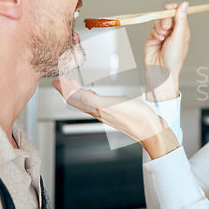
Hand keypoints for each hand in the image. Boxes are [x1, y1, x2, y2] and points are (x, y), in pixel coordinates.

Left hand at [52, 76, 179, 157]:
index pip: (73, 98)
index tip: (56, 79)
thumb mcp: (111, 105)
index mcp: (95, 109)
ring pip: (86, 101)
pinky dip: (91, 95)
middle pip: (77, 100)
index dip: (63, 88)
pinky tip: (95, 93)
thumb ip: (91, 100)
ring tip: (73, 84)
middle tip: (61, 79)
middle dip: (68, 89)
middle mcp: (99, 111)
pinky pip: (97, 101)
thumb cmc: (136, 119)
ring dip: (78, 91)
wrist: (152, 130)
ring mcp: (107, 111)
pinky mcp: (116, 110)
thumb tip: (72, 93)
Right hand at [144, 2, 190, 101]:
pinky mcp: (153, 38)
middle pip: (168, 16)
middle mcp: (173, 32)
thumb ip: (180, 20)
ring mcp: (162, 35)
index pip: (179, 15)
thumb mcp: (179, 37)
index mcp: (182, 32)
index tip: (170, 7)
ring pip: (159, 21)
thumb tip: (184, 5)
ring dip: (160, 27)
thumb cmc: (174, 59)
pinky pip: (153, 28)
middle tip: (167, 27)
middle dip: (166, 20)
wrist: (161, 72)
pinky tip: (158, 39)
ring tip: (162, 36)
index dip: (174, 9)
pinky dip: (155, 32)